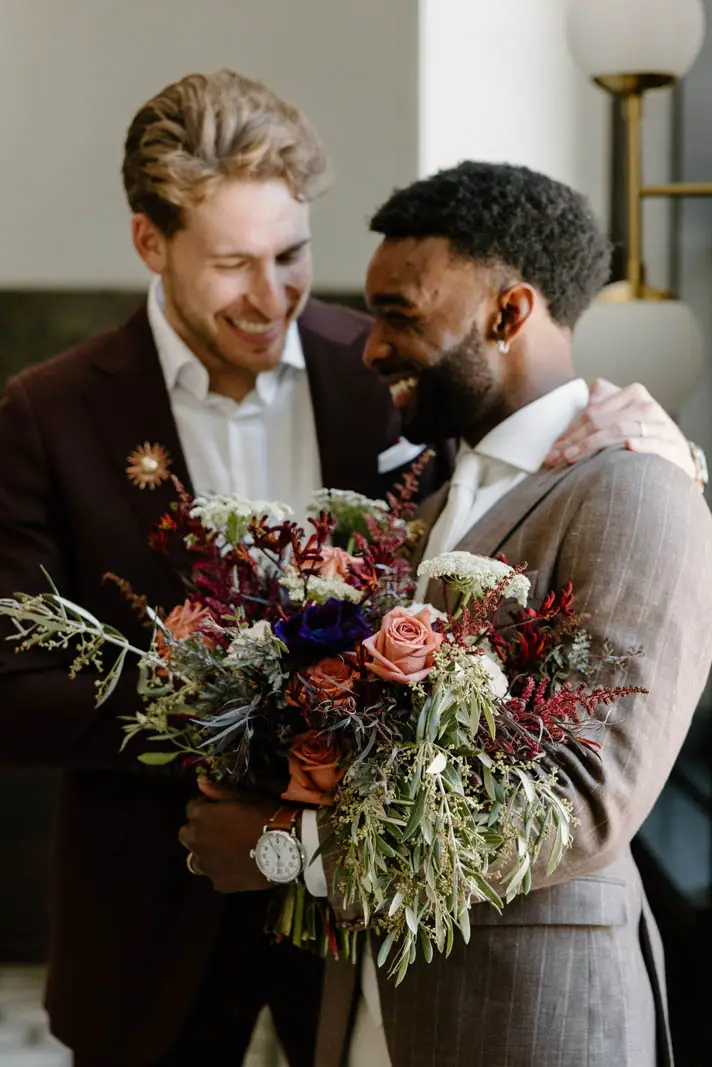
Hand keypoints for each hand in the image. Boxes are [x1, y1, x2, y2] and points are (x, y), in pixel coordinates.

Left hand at [178, 794, 278, 893]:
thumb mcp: (243, 797)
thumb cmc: (263, 814)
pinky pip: (214, 874)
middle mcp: (196, 841)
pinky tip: (237, 867)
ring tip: (225, 851)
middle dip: (198, 831)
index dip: (207, 807)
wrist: (283, 847)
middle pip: (187, 834)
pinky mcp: (218, 882)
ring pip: (196, 858)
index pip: (192, 808)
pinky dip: (221, 870)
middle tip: (220, 830)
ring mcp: (206, 865)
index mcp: (200, 817)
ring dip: (205, 852)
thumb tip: (200, 782)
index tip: (220, 809)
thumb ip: (218, 791)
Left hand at [544, 379, 694, 479]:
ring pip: (620, 430)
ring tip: (572, 458)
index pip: (592, 412)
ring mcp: (660, 425)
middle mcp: (646, 406)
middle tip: (555, 457)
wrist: (678, 452)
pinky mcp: (671, 445)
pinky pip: (653, 444)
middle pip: (601, 422)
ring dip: (593, 445)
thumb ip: (598, 413)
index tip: (553, 450)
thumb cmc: (643, 434)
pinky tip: (627, 448)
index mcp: (632, 394)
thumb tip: (562, 433)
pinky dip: (640, 445)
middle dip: (575, 441)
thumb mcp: (622, 417)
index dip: (569, 431)